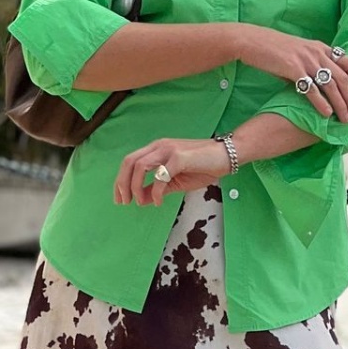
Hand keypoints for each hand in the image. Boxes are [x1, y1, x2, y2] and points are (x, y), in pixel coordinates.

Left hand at [115, 137, 229, 206]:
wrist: (227, 155)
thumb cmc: (204, 166)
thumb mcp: (175, 181)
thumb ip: (157, 189)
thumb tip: (141, 200)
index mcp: (156, 149)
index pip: (129, 162)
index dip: (120, 181)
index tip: (120, 199)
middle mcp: (159, 146)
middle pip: (129, 162)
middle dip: (122, 184)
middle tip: (124, 202)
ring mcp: (169, 150)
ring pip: (140, 166)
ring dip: (136, 186)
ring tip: (140, 201)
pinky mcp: (180, 157)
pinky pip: (161, 175)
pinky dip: (156, 190)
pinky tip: (158, 201)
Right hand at [233, 27, 347, 122]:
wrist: (251, 41)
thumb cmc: (273, 50)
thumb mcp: (299, 53)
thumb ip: (312, 65)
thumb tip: (321, 83)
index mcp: (321, 48)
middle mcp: (317, 52)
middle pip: (343, 77)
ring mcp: (305, 60)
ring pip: (330, 85)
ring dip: (340, 104)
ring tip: (345, 119)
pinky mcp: (292, 68)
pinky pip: (311, 88)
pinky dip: (321, 102)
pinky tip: (327, 114)